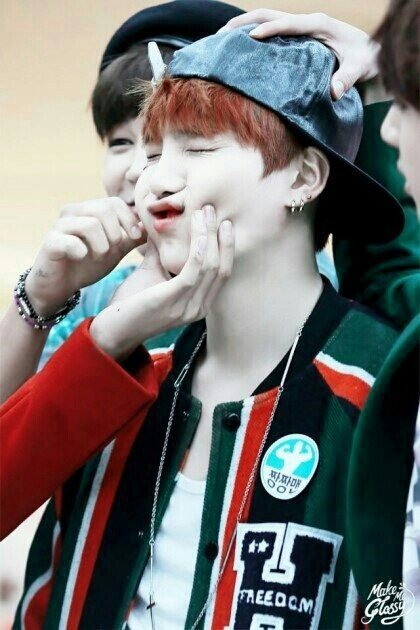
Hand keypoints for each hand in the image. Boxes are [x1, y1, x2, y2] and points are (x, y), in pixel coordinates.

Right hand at [25, 197, 144, 314]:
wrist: (61, 284)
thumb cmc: (88, 264)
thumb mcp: (115, 250)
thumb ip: (131, 238)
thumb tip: (152, 227)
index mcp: (89, 210)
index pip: (115, 202)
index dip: (129, 219)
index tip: (134, 237)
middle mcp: (73, 212)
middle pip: (104, 209)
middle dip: (116, 232)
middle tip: (113, 248)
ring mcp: (60, 226)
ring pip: (90, 224)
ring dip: (102, 245)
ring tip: (98, 255)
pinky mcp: (50, 243)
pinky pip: (70, 241)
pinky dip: (81, 251)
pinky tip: (81, 257)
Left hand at [90, 205, 233, 359]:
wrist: (111, 331)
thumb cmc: (129, 304)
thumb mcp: (150, 274)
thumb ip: (161, 254)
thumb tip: (163, 226)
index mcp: (198, 304)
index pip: (221, 272)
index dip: (225, 246)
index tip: (221, 222)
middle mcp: (199, 308)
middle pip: (220, 267)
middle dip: (220, 236)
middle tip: (213, 209)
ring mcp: (188, 307)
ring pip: (210, 266)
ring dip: (209, 235)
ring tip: (204, 212)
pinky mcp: (174, 301)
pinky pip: (194, 270)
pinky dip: (199, 247)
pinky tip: (197, 229)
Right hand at [220, 10, 379, 98]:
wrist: (372, 54)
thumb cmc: (367, 60)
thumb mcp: (361, 69)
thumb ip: (348, 79)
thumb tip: (334, 93)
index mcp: (320, 25)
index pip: (288, 24)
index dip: (269, 29)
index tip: (250, 37)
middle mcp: (307, 22)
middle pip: (269, 15)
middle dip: (243, 23)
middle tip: (220, 36)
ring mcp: (300, 29)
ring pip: (266, 21)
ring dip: (242, 27)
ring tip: (220, 41)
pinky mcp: (296, 38)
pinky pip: (270, 34)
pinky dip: (251, 38)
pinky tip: (237, 51)